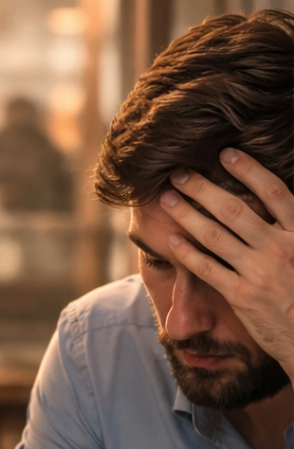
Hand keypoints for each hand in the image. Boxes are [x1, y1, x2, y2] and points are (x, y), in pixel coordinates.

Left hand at [162, 150, 293, 376]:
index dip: (249, 170)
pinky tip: (172, 240)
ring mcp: (259, 272)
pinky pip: (207, 268)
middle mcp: (280, 248)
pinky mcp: (242, 295)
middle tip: (179, 174)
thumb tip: (276, 202)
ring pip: (215, 235)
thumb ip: (291, 226)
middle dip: (202, 188)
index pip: (274, 192)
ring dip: (187, 214)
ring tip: (168, 199)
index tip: (226, 154)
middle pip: (234, 209)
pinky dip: (187, 252)